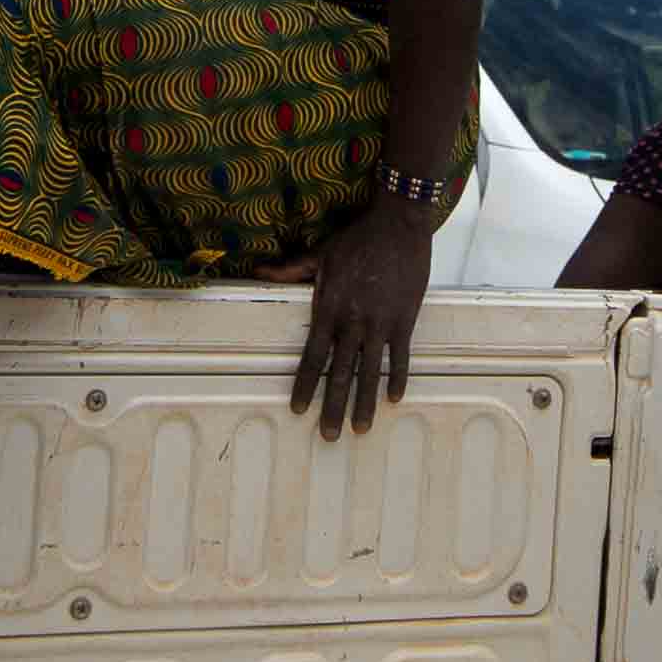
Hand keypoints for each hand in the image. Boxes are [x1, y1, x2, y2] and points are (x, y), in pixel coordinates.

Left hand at [292, 207, 432, 439]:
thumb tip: (257, 273)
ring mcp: (380, 323)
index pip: (313, 356)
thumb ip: (289, 271)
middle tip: (329, 436)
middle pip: (340, 373)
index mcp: (330, 309)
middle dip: (334, 407)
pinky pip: (399, 357)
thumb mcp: (320, 254)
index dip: (305, 384)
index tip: (299, 409)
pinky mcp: (404, 320)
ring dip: (364, 403)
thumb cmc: (357, 239)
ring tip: (361, 429)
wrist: (398, 225)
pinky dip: (396, 379)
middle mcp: (353, 322)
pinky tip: (393, 399)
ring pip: (369, 372)